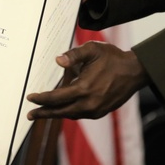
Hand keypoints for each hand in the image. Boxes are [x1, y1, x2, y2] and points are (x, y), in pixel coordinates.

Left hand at [26, 41, 148, 120]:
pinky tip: (64, 107)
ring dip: (57, 113)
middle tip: (30, 115)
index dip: (42, 98)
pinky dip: (70, 111)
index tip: (30, 98)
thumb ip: (74, 55)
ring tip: (44, 111)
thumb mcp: (92, 49)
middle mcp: (89, 103)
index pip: (56, 97)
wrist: (134, 71)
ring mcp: (96, 109)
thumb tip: (58, 60)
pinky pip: (80, 114)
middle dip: (44, 113)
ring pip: (71, 114)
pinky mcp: (101, 111)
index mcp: (84, 88)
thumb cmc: (113, 58)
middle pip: (60, 111)